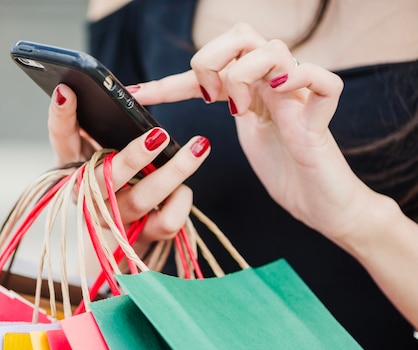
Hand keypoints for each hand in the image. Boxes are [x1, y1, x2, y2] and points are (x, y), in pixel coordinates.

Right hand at [48, 83, 210, 245]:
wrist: (118, 240)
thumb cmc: (113, 183)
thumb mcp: (100, 155)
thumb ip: (103, 130)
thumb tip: (129, 95)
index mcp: (74, 168)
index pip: (62, 139)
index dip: (60, 116)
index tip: (67, 90)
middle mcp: (89, 196)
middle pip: (103, 179)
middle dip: (132, 158)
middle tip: (159, 135)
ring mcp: (113, 220)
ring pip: (141, 200)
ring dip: (173, 173)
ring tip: (199, 145)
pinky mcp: (139, 237)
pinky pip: (165, 222)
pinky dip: (180, 202)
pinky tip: (185, 188)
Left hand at [131, 23, 374, 241]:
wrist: (321, 205)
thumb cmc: (284, 171)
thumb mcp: (243, 140)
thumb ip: (219, 120)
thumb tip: (170, 132)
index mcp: (252, 89)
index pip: (205, 70)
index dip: (165, 82)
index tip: (134, 94)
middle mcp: (274, 84)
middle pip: (242, 35)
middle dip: (211, 59)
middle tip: (207, 98)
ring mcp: (298, 98)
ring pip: (274, 48)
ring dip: (246, 74)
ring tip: (240, 110)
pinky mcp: (321, 120)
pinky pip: (324, 81)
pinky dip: (302, 79)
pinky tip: (282, 95)